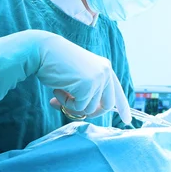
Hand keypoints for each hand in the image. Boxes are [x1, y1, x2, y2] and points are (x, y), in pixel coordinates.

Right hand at [0, 30, 131, 124]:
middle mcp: (105, 72)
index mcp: (104, 67)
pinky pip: (78, 107)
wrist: (42, 51)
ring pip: (90, 108)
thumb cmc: (55, 64)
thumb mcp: (76, 76)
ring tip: (59, 91)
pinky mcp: (88, 85)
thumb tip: (83, 112)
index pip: (116, 91)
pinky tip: (57, 89)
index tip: (127, 120)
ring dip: (71, 105)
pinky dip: (65, 103)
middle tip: (72, 110)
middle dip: (91, 112)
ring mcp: (98, 78)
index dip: (122, 107)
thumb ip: (85, 90)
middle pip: (107, 105)